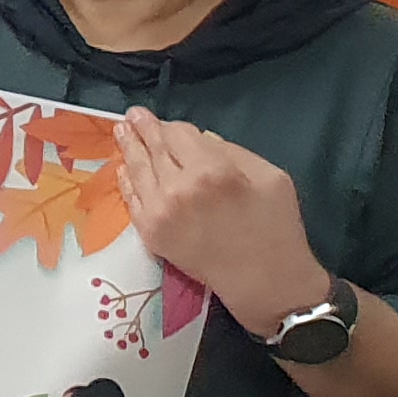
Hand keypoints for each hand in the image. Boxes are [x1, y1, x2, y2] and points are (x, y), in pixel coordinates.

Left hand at [114, 106, 325, 331]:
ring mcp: (159, 210)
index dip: (172, 126)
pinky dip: (126, 180)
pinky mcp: (149, 232)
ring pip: (137, 169)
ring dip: (128, 148)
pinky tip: (123, 168)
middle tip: (132, 116)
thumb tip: (198, 139)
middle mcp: (178, 186)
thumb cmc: (276, 226)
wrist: (264, 280)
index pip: (177, 134)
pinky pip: (131, 198)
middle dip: (142, 128)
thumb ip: (231, 150)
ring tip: (121, 132)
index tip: (164, 122)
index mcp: (212, 169)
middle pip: (153, 148)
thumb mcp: (270, 176)